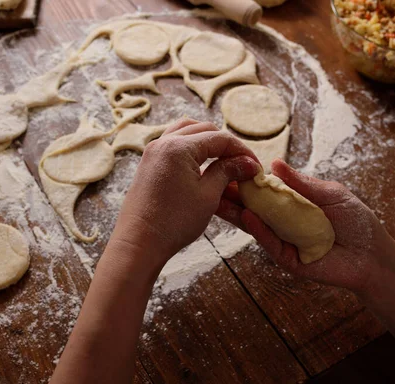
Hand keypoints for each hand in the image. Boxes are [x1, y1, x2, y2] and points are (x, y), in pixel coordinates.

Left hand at [111, 118, 258, 272]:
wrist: (139, 242)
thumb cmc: (173, 222)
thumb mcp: (208, 196)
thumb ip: (227, 172)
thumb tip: (248, 163)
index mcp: (179, 147)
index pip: (220, 138)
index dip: (242, 151)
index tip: (255, 167)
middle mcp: (163, 142)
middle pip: (203, 130)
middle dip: (226, 145)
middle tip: (242, 164)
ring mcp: (152, 151)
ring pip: (186, 132)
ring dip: (207, 142)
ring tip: (223, 161)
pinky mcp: (148, 163)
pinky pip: (173, 144)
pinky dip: (191, 148)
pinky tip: (201, 165)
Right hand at [217, 159, 394, 291]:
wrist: (375, 256)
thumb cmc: (357, 222)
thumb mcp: (330, 194)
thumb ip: (301, 183)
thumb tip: (275, 163)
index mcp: (292, 204)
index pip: (263, 191)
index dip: (246, 180)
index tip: (228, 166)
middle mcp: (283, 222)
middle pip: (252, 208)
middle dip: (232, 196)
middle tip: (210, 182)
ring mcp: (283, 241)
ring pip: (254, 226)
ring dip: (236, 212)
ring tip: (218, 198)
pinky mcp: (287, 259)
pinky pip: (269, 243)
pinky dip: (258, 230)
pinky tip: (247, 216)